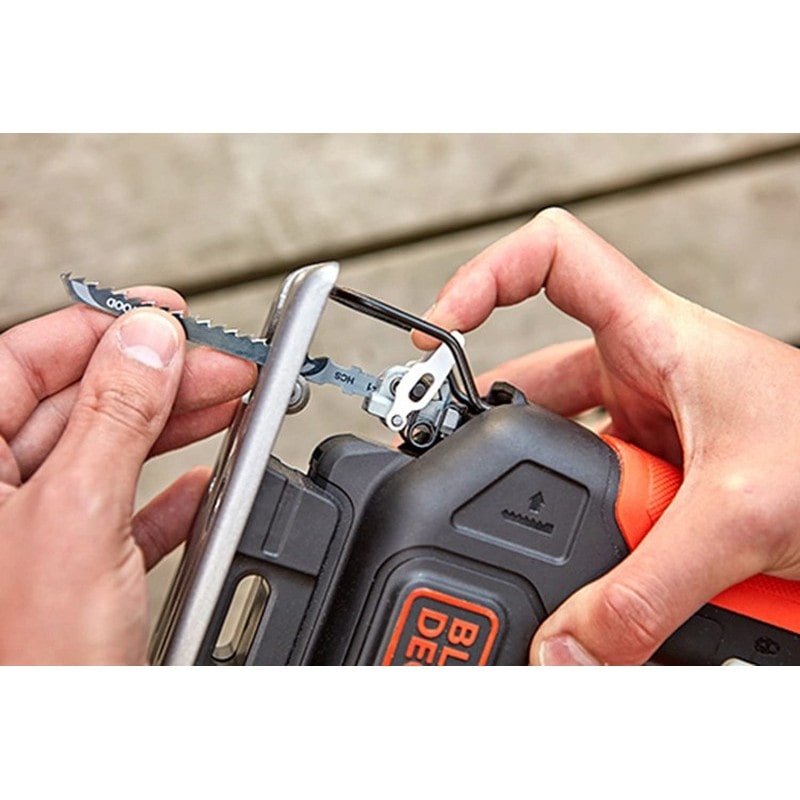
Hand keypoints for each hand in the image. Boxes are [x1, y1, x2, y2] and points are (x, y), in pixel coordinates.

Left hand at [0, 288, 255, 663]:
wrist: (57, 767)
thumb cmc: (31, 666)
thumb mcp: (75, 517)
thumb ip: (114, 416)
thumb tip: (148, 338)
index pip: (29, 360)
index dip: (105, 327)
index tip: (168, 314)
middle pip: (80, 403)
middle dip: (158, 377)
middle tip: (221, 361)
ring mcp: (37, 534)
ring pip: (110, 453)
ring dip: (175, 427)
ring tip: (229, 402)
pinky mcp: (80, 573)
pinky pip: (128, 513)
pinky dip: (174, 495)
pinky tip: (206, 481)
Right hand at [419, 208, 799, 664]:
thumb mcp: (741, 513)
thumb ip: (649, 588)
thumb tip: (564, 645)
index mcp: (654, 335)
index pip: (550, 259)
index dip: (481, 279)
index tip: (437, 338)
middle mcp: (640, 371)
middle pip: (530, 377)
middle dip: (485, 427)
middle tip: (445, 470)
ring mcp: (643, 424)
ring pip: (556, 448)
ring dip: (539, 496)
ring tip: (521, 539)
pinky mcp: (652, 472)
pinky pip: (588, 495)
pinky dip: (577, 533)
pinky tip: (576, 565)